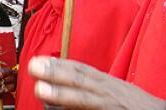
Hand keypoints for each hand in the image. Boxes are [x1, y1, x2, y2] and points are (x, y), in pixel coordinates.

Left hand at [28, 56, 165, 109]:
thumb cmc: (131, 103)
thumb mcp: (111, 88)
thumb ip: (89, 85)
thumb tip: (59, 81)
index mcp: (104, 81)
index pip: (79, 69)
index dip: (58, 64)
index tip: (37, 60)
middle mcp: (107, 89)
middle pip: (79, 79)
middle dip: (55, 73)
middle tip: (33, 67)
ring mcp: (110, 104)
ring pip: (84, 98)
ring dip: (62, 93)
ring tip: (41, 90)